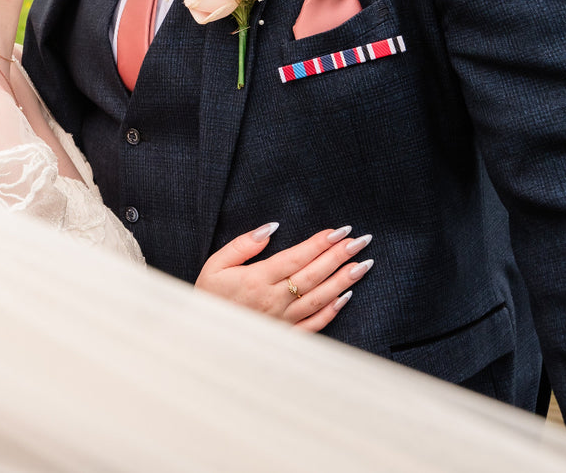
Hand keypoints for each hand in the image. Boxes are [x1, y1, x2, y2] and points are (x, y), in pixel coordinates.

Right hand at [195, 223, 372, 331]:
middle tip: (361, 241)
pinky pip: (314, 324)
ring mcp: (282, 320)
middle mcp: (274, 300)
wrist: (202, 338)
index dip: (320, 243)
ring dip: (344, 280)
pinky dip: (332, 310)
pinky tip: (346, 296)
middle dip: (339, 256)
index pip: (296, 256)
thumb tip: (271, 228)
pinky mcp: (286, 335)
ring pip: (320, 298)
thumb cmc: (208, 296)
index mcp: (257, 279)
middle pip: (314, 275)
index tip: (341, 231)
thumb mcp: (214, 264)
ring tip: (363, 265)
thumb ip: (243, 245)